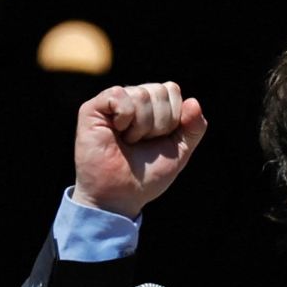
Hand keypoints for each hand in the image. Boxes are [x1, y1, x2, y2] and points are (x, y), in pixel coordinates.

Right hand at [71, 82, 207, 218]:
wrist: (119, 196)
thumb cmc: (147, 176)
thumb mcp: (179, 152)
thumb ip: (194, 128)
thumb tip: (193, 101)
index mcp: (153, 106)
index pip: (172, 90)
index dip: (173, 118)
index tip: (159, 140)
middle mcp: (133, 99)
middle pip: (159, 90)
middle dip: (158, 124)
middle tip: (141, 143)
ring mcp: (113, 102)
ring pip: (141, 94)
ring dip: (141, 127)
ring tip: (128, 142)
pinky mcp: (93, 108)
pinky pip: (119, 95)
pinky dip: (124, 117)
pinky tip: (117, 132)